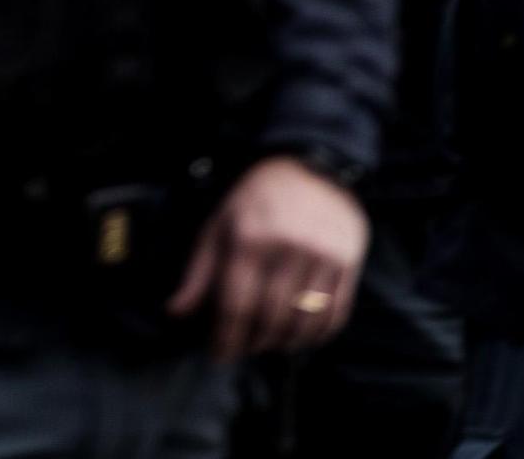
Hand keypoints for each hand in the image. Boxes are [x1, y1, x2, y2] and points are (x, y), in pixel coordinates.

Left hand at [165, 156, 369, 362]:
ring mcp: (322, 256)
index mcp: (249, 238)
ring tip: (270, 344)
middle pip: (270, 318)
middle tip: (243, 349)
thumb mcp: (219, 225)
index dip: (226, 338)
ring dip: (284, 343)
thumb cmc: (256, 200)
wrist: (310, 167)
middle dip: (253, 343)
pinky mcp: (348, 261)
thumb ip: (199, 272)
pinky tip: (302, 337)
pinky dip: (317, 335)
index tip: (219, 355)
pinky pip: (335, 314)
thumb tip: (176, 312)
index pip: (236, 305)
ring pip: (303, 322)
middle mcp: (288, 248)